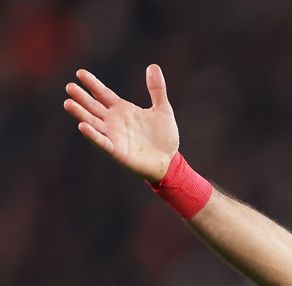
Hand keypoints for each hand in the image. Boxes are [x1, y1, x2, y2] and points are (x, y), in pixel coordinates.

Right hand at [63, 65, 178, 182]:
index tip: (80, 73)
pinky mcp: (116, 151)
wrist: (169, 160)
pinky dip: (93, 135)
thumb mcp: (163, 109)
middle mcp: (113, 121)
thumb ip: (157, 89)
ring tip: (68, 103)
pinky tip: (83, 126)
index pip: (102, 94)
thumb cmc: (164, 136)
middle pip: (93, 106)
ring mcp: (113, 136)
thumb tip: (153, 66)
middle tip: (70, 87)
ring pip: (92, 122)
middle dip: (81, 97)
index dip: (92, 84)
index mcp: (121, 109)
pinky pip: (102, 142)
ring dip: (80, 114)